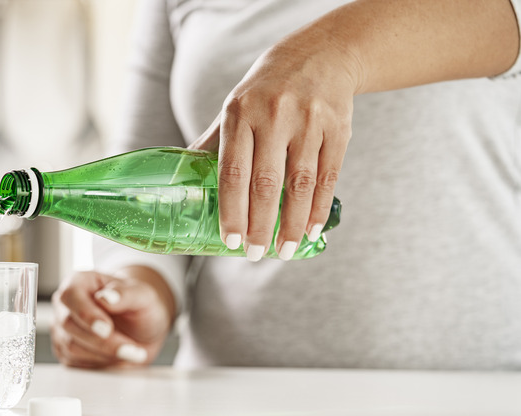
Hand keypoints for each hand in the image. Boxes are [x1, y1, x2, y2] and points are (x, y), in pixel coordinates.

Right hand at [50, 267, 174, 367]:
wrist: (142, 330)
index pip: (71, 295)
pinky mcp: (64, 350)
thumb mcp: (143, 296)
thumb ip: (125, 294)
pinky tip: (117, 357)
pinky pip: (74, 362)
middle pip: (70, 325)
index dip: (86, 314)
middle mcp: (65, 304)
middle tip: (132, 349)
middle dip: (103, 341)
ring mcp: (62, 328)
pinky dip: (99, 363)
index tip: (107, 329)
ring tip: (131, 352)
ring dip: (104, 354)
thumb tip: (106, 298)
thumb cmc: (139, 307)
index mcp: (79, 281)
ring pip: (72, 347)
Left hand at [189, 30, 360, 260]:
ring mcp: (308, 122)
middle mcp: (274, 116)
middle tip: (255, 254)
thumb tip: (184, 180)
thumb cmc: (266, 90)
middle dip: (260, 225)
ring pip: (299, 184)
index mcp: (240, 113)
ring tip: (283, 251)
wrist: (321, 55)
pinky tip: (309, 230)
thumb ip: (214, 143)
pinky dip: (317, 208)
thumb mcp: (235, 107)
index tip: (230, 240)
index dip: (231, 209)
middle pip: (266, 183)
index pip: (232, 171)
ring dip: (291, 224)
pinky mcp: (337, 129)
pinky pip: (327, 177)